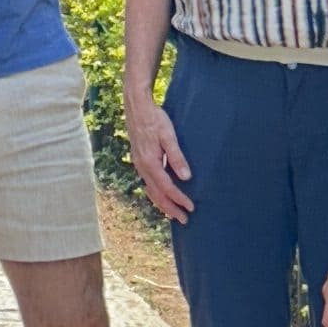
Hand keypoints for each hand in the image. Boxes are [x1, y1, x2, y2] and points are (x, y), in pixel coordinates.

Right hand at [123, 92, 192, 224]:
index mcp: (150, 162)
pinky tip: (161, 195)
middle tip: (184, 220)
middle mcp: (142, 166)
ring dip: (162, 203)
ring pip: (150, 190)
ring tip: (173, 213)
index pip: (167, 187)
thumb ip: (176, 157)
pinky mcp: (138, 160)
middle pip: (157, 194)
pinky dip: (155, 193)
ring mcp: (138, 164)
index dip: (179, 199)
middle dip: (171, 208)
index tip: (191, 208)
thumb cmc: (154, 119)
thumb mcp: (168, 135)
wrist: (136, 106)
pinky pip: (147, 183)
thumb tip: (186, 177)